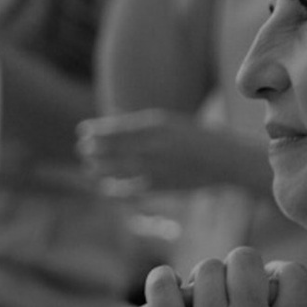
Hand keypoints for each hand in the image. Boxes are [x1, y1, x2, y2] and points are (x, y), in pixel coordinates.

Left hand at [78, 107, 251, 196]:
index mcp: (156, 125)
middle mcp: (153, 145)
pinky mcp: (161, 186)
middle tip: (82, 149)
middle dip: (94, 149)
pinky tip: (105, 189)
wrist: (224, 160)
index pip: (116, 128)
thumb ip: (141, 124)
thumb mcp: (169, 122)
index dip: (96, 131)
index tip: (82, 132)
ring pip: (118, 169)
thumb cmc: (196, 137)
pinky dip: (116, 190)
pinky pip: (131, 189)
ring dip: (100, 168)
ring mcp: (157, 166)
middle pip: (113, 148)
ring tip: (90, 167)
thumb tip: (114, 116)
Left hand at [144, 252, 306, 306]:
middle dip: (239, 270)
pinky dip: (163, 280)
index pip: (294, 273)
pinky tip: (166, 289)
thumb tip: (302, 295)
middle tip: (230, 290)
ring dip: (203, 279)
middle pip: (247, 260)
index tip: (267, 286)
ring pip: (207, 268)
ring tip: (198, 297)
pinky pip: (163, 284)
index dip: (280, 274)